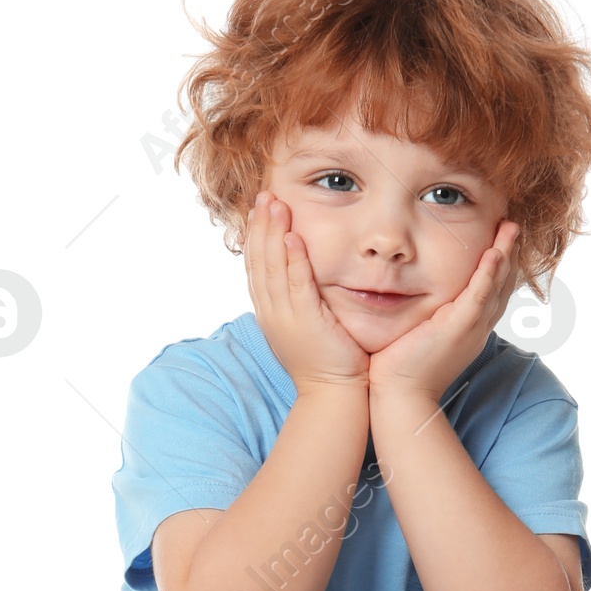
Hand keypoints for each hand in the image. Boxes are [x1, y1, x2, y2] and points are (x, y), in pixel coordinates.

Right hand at [243, 190, 369, 392]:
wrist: (333, 394)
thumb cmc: (329, 362)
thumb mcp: (308, 326)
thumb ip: (302, 301)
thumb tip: (304, 278)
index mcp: (270, 313)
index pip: (257, 267)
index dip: (257, 237)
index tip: (260, 211)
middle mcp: (271, 313)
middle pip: (258, 261)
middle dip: (260, 226)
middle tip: (263, 196)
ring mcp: (284, 317)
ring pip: (271, 268)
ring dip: (271, 233)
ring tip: (273, 204)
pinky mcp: (304, 321)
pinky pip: (294, 285)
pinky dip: (291, 260)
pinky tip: (291, 237)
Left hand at [366, 221, 521, 404]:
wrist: (401, 396)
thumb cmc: (402, 368)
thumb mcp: (418, 334)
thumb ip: (423, 314)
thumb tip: (411, 296)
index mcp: (469, 328)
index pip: (491, 290)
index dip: (499, 265)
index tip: (501, 240)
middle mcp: (476, 327)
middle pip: (501, 284)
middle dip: (510, 253)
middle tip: (514, 225)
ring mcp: (471, 328)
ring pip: (495, 285)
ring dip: (505, 255)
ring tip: (511, 228)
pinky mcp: (458, 329)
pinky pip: (479, 296)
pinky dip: (488, 274)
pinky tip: (494, 253)